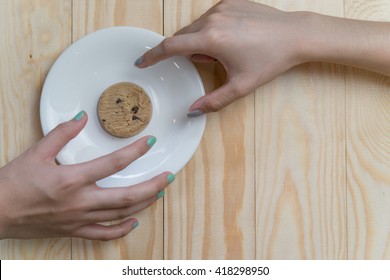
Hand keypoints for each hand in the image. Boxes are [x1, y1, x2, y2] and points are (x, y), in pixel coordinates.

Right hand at [0, 111, 173, 240]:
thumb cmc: (13, 184)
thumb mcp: (35, 153)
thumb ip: (61, 133)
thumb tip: (81, 117)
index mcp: (71, 180)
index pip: (113, 164)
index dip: (135, 151)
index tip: (150, 142)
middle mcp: (80, 202)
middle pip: (126, 196)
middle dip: (152, 186)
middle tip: (169, 176)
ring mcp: (79, 219)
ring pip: (120, 215)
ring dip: (143, 204)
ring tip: (159, 193)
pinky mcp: (74, 230)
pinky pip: (103, 234)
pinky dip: (121, 229)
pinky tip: (134, 221)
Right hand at [136, 0, 389, 115]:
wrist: (295, 35)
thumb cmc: (269, 61)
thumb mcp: (241, 86)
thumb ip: (213, 102)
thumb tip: (192, 112)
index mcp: (211, 39)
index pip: (170, 46)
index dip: (153, 55)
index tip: (142, 61)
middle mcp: (212, 18)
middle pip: (183, 36)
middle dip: (186, 51)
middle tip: (207, 62)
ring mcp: (221, 7)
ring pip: (196, 26)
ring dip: (199, 40)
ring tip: (225, 52)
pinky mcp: (230, 1)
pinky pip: (210, 17)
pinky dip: (211, 29)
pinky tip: (232, 39)